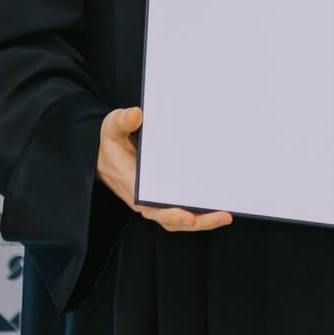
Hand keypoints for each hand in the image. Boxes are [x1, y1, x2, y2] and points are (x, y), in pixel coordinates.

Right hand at [96, 106, 231, 232]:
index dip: (173, 215)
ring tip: (227, 215)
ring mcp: (155, 202)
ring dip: (204, 220)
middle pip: (174, 219)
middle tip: (224, 216)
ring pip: (182, 219)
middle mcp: (146, 201)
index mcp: (134, 187)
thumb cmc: (112, 142)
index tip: (190, 218)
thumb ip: (122, 121)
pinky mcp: (164, 198)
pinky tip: (219, 205)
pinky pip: (184, 209)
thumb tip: (136, 114)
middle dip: (200, 220)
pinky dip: (200, 212)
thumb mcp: (112, 128)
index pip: (154, 208)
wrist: (106, 155)